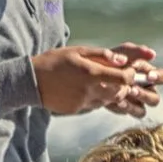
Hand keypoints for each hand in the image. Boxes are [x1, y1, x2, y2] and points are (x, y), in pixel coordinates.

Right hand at [32, 43, 162, 115]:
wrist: (31, 80)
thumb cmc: (55, 61)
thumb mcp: (77, 51)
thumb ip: (102, 55)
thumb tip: (123, 60)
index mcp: (91, 73)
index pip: (123, 79)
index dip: (131, 76)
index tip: (129, 71)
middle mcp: (89, 91)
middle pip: (120, 94)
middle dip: (124, 87)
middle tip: (120, 79)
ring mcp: (82, 103)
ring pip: (107, 101)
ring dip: (110, 93)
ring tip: (100, 82)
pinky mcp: (76, 110)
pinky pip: (93, 106)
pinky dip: (96, 98)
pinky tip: (85, 89)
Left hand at [85, 42, 162, 116]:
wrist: (89, 75)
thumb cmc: (109, 61)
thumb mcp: (120, 53)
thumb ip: (135, 51)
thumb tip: (153, 54)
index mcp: (149, 76)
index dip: (159, 77)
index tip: (149, 76)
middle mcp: (146, 91)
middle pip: (155, 99)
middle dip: (144, 95)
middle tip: (132, 89)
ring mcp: (136, 103)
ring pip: (144, 110)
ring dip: (131, 106)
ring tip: (123, 96)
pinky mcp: (126, 109)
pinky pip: (130, 113)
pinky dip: (125, 108)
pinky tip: (115, 101)